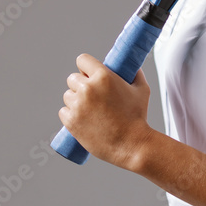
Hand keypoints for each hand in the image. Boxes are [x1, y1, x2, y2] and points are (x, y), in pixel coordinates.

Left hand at [58, 53, 152, 170]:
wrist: (131, 144)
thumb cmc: (138, 117)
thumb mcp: (142, 89)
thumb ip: (136, 74)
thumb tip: (132, 67)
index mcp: (103, 76)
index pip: (82, 60)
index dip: (85, 67)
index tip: (88, 73)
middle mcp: (88, 88)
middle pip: (72, 78)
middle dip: (80, 84)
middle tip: (91, 95)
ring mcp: (78, 105)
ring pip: (67, 95)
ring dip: (75, 100)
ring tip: (88, 109)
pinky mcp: (71, 121)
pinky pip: (63, 112)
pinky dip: (70, 114)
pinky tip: (81, 118)